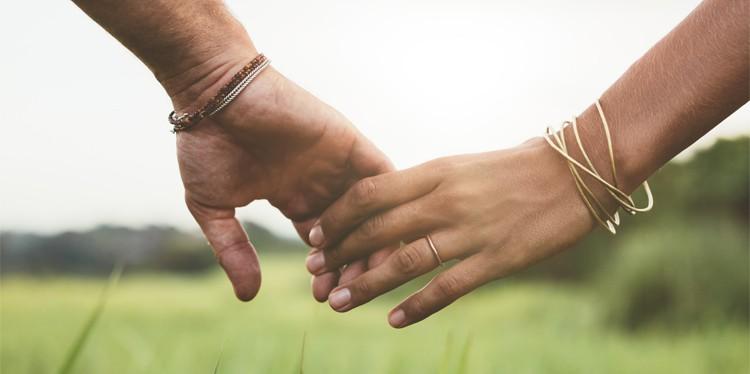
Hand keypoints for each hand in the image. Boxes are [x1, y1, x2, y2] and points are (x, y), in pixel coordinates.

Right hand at [174, 62, 392, 300]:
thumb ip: (233, 249)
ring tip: (363, 276)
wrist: (213, 94)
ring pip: (371, 211)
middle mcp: (321, 183)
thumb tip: (249, 297)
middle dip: (351, 267)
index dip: (328, 272)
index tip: (325, 298)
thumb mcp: (214, 207)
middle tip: (347, 295)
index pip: (325, 244)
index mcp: (294, 197)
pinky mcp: (349, 142)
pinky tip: (385, 236)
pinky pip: (381, 176)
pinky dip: (386, 204)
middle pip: (352, 233)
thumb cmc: (207, 143)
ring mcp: (337, 163)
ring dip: (371, 243)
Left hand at [305, 138, 599, 326]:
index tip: (315, 234)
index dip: (336, 217)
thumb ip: (424, 186)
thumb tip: (386, 206)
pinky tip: (395, 321)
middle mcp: (445, 200)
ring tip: (339, 302)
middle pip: (377, 229)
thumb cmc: (515, 166)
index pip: (369, 194)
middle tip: (314, 272)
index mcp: (434, 171)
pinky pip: (447, 287)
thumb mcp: (460, 166)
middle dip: (339, 253)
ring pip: (404, 262)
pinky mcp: (496, 259)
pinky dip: (417, 307)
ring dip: (367, 284)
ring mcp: (470, 231)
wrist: (575, 171)